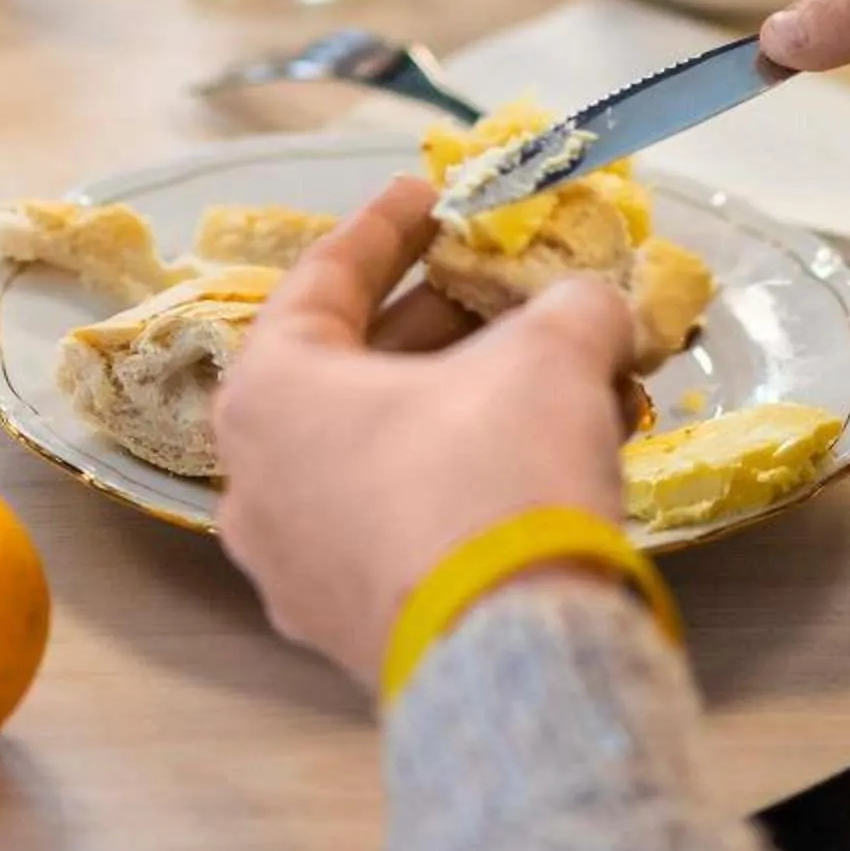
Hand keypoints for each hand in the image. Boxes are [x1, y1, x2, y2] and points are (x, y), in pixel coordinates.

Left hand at [214, 178, 640, 689]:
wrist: (509, 658)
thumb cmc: (496, 473)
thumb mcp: (552, 354)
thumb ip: (572, 306)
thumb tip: (595, 304)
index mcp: (268, 392)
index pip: (323, 278)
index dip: (388, 226)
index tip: (430, 192)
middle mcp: (254, 478)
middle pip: (349, 371)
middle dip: (440, 325)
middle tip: (503, 288)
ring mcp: (290, 565)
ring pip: (375, 452)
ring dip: (457, 406)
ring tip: (542, 375)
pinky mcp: (342, 628)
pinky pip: (392, 523)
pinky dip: (454, 479)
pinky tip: (531, 462)